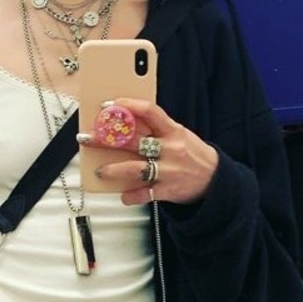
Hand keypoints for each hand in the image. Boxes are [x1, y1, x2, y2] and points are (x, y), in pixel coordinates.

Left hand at [82, 98, 218, 206]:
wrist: (216, 180)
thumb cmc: (192, 154)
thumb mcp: (180, 135)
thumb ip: (157, 129)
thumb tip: (127, 121)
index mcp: (173, 131)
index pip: (150, 112)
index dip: (128, 106)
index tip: (108, 105)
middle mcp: (170, 149)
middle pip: (133, 140)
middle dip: (106, 138)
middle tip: (86, 137)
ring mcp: (168, 170)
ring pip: (136, 168)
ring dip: (114, 170)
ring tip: (100, 170)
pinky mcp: (168, 190)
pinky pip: (145, 193)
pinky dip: (132, 195)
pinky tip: (123, 195)